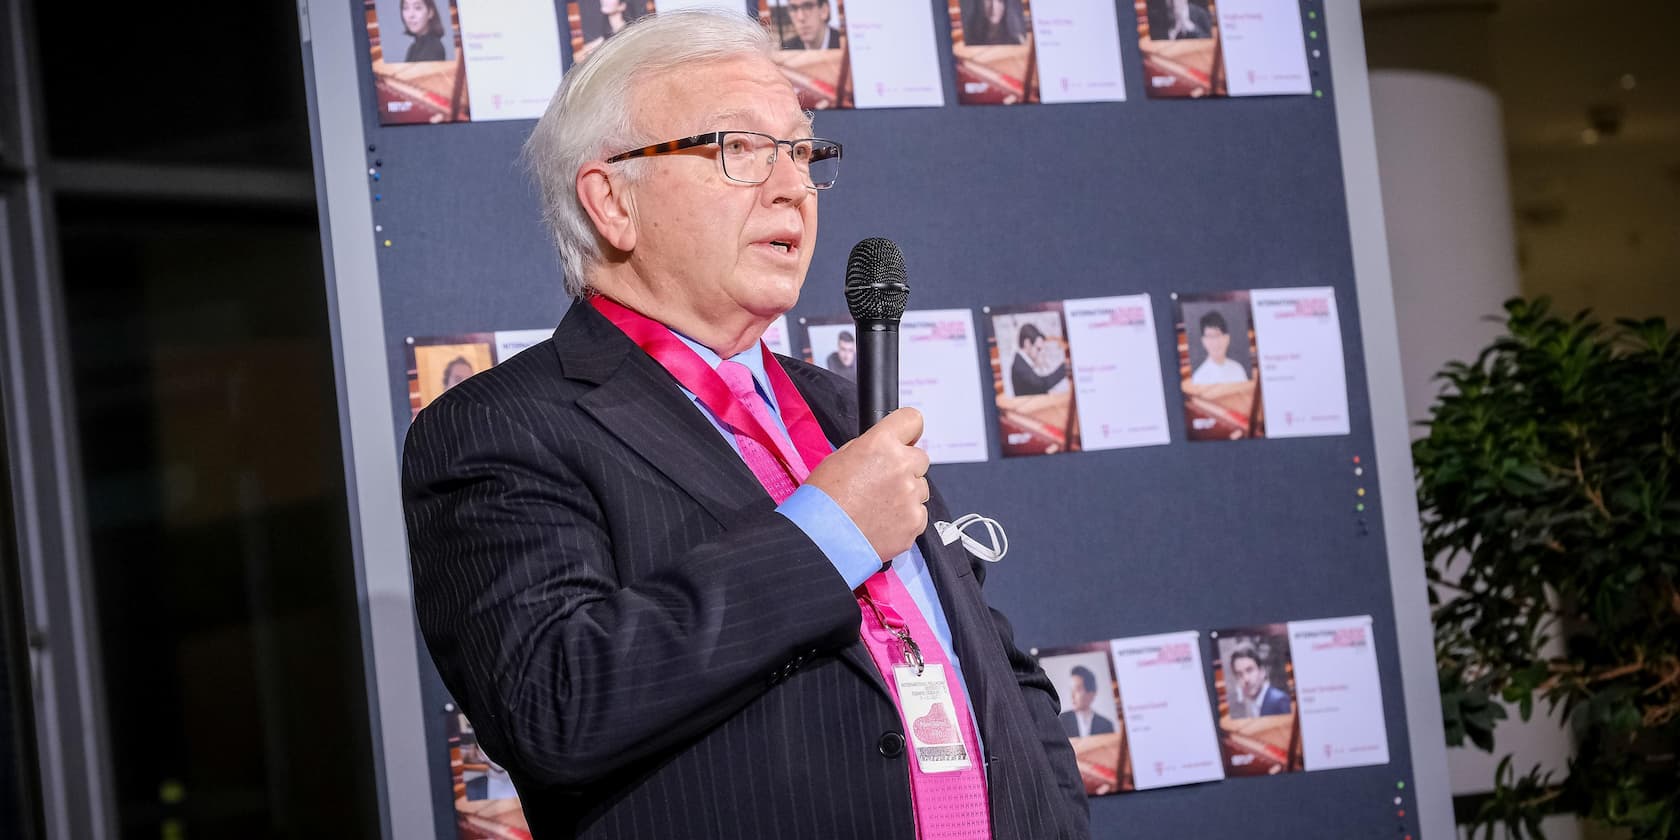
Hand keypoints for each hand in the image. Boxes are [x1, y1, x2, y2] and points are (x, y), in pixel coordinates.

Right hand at [804, 408, 930, 561]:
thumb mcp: (838, 458)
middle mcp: (901, 465)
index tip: (905, 439)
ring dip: (905, 494)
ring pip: (920, 488)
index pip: (912, 420)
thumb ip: (870, 448)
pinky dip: (905, 518)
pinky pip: (918, 514)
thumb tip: (886, 447)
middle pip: (919, 458)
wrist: (821, 540)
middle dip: (905, 467)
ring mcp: (911, 495)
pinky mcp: (915, 521)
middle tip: (881, 482)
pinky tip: (881, 522)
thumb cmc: (822, 501)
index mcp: (880, 443)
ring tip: (877, 507)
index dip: (907, 431)